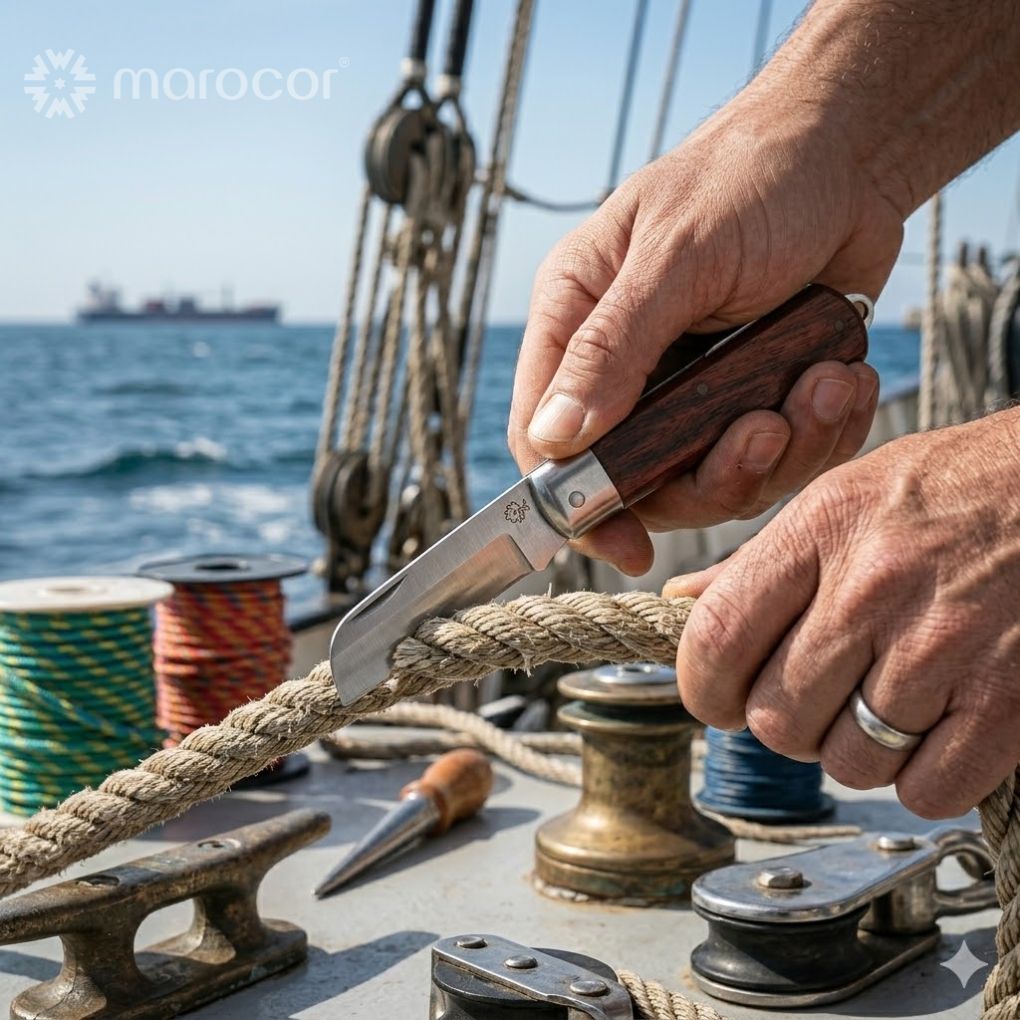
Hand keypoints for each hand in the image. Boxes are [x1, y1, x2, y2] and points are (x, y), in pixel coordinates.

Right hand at [509, 94, 898, 573]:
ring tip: (823, 384)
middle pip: (638, 478)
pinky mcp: (752, 398)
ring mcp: (691, 390)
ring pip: (714, 477)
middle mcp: (626, 368)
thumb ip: (613, 348)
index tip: (626, 543)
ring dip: (777, 449)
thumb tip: (555, 439)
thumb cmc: (747, 181)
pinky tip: (841, 381)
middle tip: (762, 432)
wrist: (845, 159)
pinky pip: (776, 457)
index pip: (544, 436)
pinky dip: (816, 433)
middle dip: (710, 474)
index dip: (576, 501)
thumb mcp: (675, 256)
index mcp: (576, 322)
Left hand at [665, 409, 1019, 818]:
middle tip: (824, 695)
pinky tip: (940, 728)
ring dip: (860, 751)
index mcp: (822, 529)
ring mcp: (943, 645)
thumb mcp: (849, 494)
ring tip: (890, 701)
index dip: (703, 688)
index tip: (720, 697)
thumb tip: (684, 601)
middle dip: (790, 723)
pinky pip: (926, 789)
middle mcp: (872, 587)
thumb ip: (764, 559)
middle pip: (776, 719)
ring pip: (848, 761)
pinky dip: (926, 776)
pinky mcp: (1008, 698)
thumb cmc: (959, 487)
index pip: (715, 638)